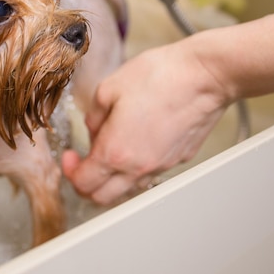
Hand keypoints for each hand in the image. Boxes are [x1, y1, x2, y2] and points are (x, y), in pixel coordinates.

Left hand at [62, 40, 229, 204]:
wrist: (203, 76)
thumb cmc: (159, 77)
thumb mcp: (108, 89)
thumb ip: (93, 117)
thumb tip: (93, 130)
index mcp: (115, 152)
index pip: (83, 182)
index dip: (70, 171)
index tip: (70, 156)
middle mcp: (138, 166)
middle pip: (102, 197)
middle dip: (86, 183)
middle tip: (83, 162)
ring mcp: (161, 165)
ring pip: (127, 187)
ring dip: (111, 177)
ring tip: (110, 149)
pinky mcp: (178, 159)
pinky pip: (149, 172)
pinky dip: (135, 166)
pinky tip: (135, 141)